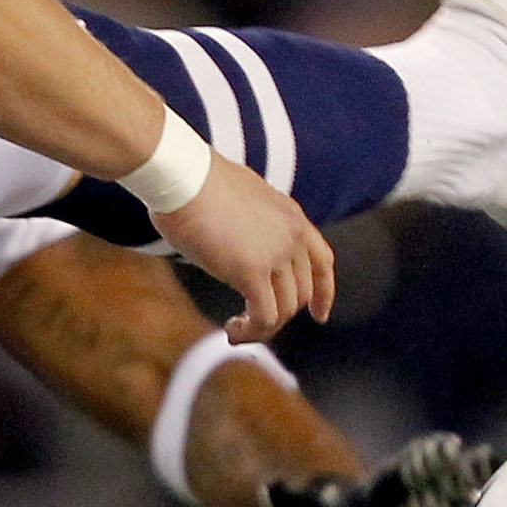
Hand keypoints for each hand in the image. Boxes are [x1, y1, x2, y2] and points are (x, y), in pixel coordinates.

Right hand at [152, 159, 333, 343]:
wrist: (182, 175)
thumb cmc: (194, 183)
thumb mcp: (238, 200)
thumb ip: (249, 224)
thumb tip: (236, 243)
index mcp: (291, 217)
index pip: (322, 261)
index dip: (324, 292)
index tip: (319, 314)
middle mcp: (292, 236)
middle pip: (302, 291)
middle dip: (280, 312)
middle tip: (250, 320)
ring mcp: (276, 253)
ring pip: (285, 309)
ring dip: (262, 328)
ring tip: (235, 329)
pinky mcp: (251, 271)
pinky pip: (264, 316)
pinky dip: (251, 331)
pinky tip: (232, 330)